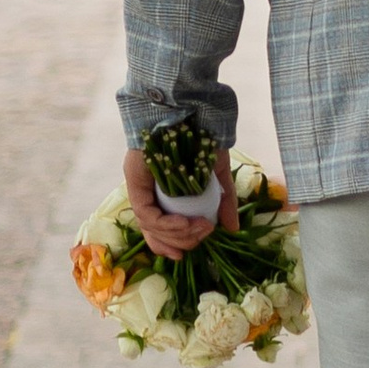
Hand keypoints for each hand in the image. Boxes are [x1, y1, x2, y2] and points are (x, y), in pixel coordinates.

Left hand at [125, 141, 239, 257]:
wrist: (189, 113)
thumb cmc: (202, 140)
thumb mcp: (217, 175)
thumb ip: (224, 202)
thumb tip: (233, 230)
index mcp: (164, 195)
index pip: (159, 230)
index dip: (171, 246)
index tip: (187, 254)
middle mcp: (148, 195)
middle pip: (154, 234)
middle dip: (180, 243)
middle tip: (203, 235)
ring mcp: (140, 189)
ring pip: (151, 228)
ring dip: (179, 235)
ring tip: (202, 227)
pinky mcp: (135, 184)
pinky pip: (148, 215)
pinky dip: (167, 224)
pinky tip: (187, 222)